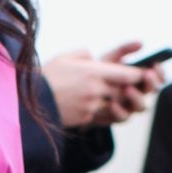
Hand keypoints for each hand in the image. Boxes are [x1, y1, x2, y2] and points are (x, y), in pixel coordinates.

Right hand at [42, 40, 163, 129]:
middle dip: (130, 89)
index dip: (137, 75)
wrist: (30, 102)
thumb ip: (85, 54)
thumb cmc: (47, 76)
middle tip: (132, 86)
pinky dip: (103, 110)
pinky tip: (96, 105)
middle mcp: (96, 90)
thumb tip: (94, 57)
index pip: (127, 74)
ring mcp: (92, 106)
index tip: (141, 74)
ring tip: (112, 95)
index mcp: (94, 72)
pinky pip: (103, 115)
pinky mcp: (86, 118)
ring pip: (117, 105)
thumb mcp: (66, 57)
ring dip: (118, 101)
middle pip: (125, 91)